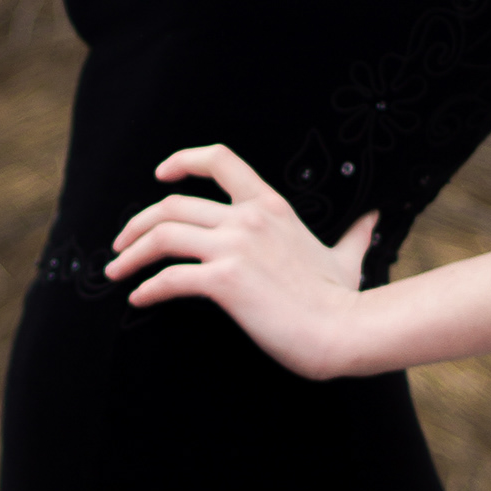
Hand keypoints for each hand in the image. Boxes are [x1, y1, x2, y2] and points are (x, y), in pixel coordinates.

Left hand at [106, 143, 379, 379]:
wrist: (344, 331)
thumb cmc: (344, 300)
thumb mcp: (349, 256)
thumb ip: (356, 232)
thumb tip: (374, 217)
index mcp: (271, 205)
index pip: (219, 159)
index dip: (182, 161)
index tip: (159, 176)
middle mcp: (249, 218)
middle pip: (172, 205)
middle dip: (136, 224)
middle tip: (120, 245)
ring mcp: (236, 248)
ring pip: (162, 236)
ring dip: (130, 254)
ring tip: (116, 273)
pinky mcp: (226, 282)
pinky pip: (170, 279)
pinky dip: (147, 289)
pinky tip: (139, 300)